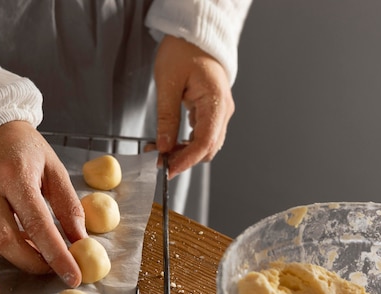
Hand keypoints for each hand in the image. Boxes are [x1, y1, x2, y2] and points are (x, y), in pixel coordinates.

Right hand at [0, 121, 86, 286]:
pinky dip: (12, 247)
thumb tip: (80, 241)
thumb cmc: (25, 147)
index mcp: (15, 175)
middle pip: (7, 242)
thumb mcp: (54, 169)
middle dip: (34, 263)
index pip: (38, 224)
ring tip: (46, 258)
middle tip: (57, 270)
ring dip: (23, 257)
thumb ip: (68, 206)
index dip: (56, 254)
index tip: (73, 275)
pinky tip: (28, 245)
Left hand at [153, 35, 234, 178]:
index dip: (186, 160)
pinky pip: (202, 136)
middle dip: (183, 159)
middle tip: (156, 160)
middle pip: (208, 149)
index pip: (205, 142)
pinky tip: (169, 142)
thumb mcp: (168, 83)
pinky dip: (186, 144)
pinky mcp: (212, 112)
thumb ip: (167, 117)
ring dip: (184, 153)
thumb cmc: (182, 51)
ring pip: (205, 145)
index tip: (168, 169)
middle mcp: (223, 110)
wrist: (194, 36)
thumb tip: (164, 146)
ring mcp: (220, 112)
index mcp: (216, 101)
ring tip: (159, 150)